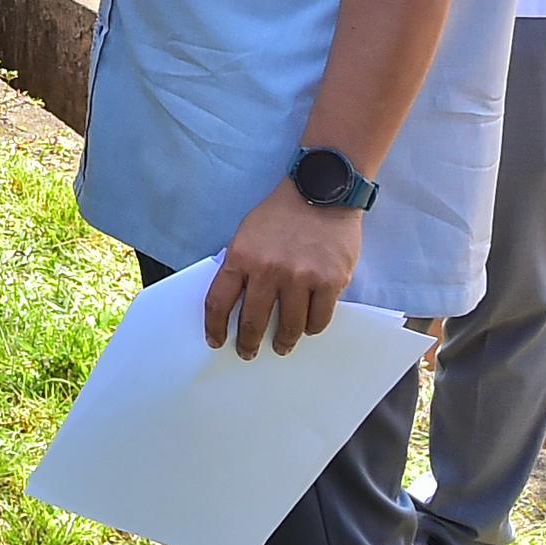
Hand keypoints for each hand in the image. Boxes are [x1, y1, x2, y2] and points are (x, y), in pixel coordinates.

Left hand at [204, 179, 364, 357]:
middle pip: (253, 321)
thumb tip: (234, 300)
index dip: (215, 327)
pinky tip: (307, 327)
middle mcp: (268, 270)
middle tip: (249, 352)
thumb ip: (240, 264)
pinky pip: (318, 319)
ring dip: (284, 342)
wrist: (320, 192)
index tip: (216, 341)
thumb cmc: (280, 214)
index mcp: (241, 257)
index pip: (218, 302)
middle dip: (248, 342)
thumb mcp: (247, 233)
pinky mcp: (330, 282)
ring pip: (290, 326)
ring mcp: (300, 277)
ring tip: (282, 346)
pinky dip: (312, 328)